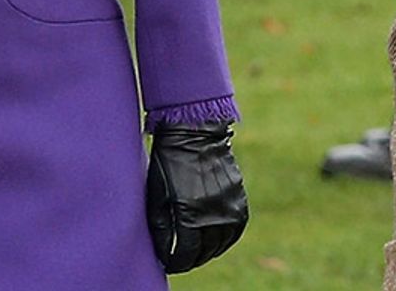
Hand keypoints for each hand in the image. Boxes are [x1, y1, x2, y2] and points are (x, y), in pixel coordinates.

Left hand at [146, 121, 248, 273]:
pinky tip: (216, 236)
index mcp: (190, 214)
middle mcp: (214, 213)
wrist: (194, 132)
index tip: (170, 262)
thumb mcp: (157, 195)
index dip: (176, 263)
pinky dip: (227, 236)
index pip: (186, 255)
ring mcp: (229, 204)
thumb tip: (164, 251)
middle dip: (192, 258)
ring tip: (198, 249)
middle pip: (205, 252)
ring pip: (222, 243)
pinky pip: (237, 227)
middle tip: (182, 257)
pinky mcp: (238, 195)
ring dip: (210, 250)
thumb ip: (161, 227)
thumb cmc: (169, 161)